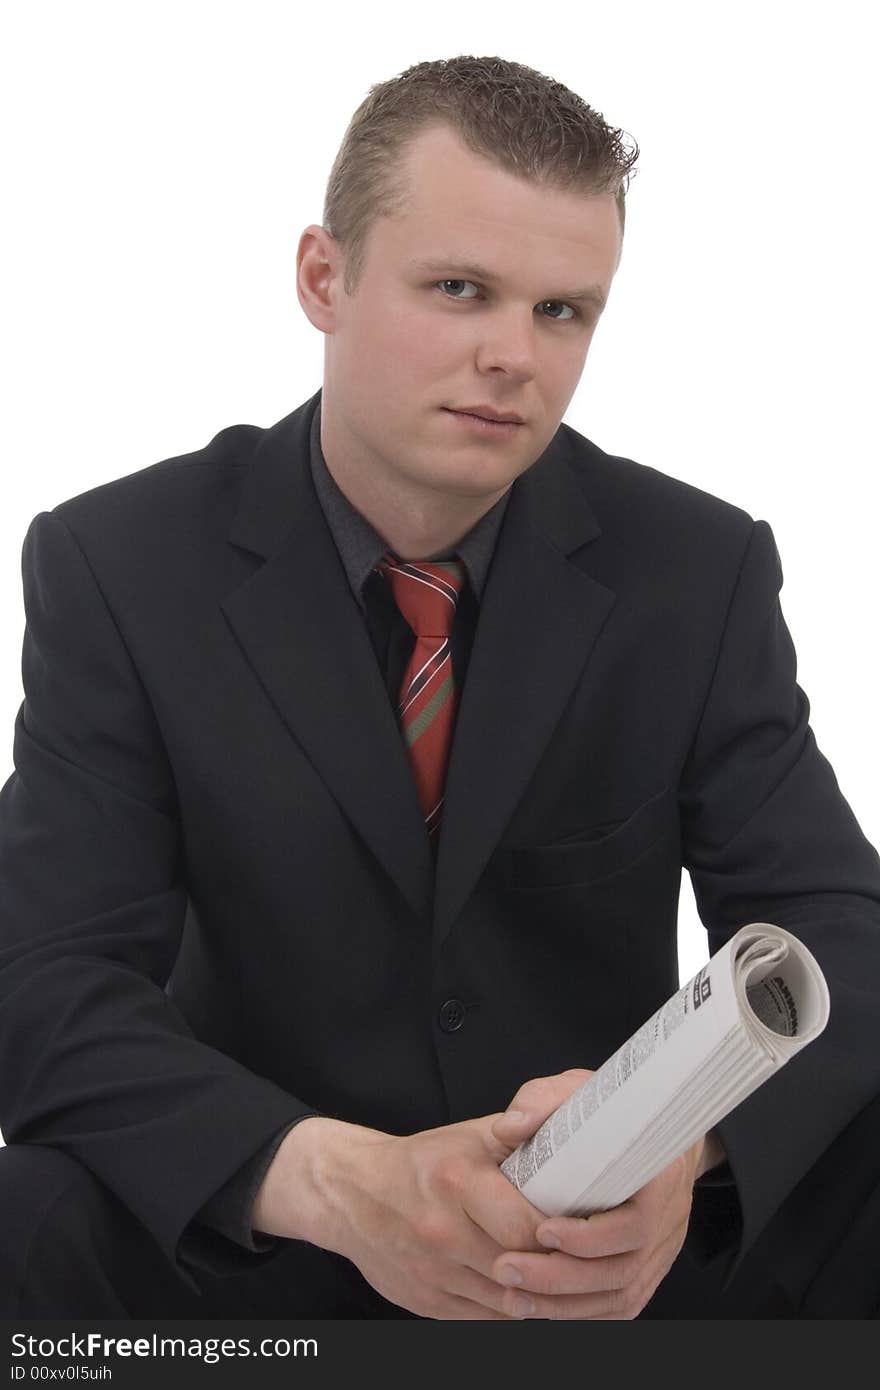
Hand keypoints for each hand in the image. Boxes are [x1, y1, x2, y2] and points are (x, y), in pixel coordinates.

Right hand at [254, 1110, 557, 1319]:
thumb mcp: (468, 1136)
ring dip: (541, 1298)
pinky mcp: (427, 1302)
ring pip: (506, 1303)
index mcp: (457, 1182)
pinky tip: (532, 1296)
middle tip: (585, 1261)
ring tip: (568, 1283)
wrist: (352, 1192)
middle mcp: (442, 1231)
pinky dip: (512, 1310)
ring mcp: (433, 1272)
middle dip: (557, 1269)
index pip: (527, 1227)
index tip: (583, 1230)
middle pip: (520, 1269)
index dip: (562, 1235)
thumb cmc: (421, 1162)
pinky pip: (485, 1319)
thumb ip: (518, 1136)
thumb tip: (569, 1135)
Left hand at [490, 1070, 717, 1318]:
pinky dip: (578, 1313)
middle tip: (507, 1268)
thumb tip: (507, 1128)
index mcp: (658, 1179)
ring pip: (617, 1296)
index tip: (542, 1230)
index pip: (636, 1223)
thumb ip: (543, 1101)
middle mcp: (666, 1224)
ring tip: (512, 1296)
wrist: (657, 1132)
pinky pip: (616, 1306)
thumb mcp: (580, 1091)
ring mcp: (658, 1253)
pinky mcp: (645, 1272)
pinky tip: (538, 1308)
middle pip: (620, 1271)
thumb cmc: (615, 1112)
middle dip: (560, 1277)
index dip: (591, 1236)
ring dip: (562, 1304)